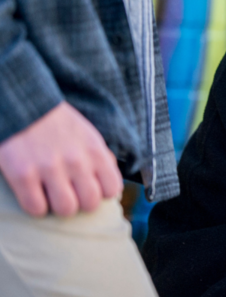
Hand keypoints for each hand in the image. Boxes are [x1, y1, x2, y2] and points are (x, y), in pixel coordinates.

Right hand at [0, 102, 123, 216]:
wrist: (24, 106)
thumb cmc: (58, 125)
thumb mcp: (88, 135)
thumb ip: (101, 159)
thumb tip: (112, 185)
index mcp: (95, 150)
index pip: (112, 188)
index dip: (101, 193)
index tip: (89, 189)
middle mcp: (76, 160)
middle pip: (90, 203)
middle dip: (81, 203)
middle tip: (70, 194)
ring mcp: (49, 168)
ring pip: (66, 209)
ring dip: (59, 207)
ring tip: (52, 196)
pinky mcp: (23, 175)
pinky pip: (36, 208)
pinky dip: (36, 207)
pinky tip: (34, 195)